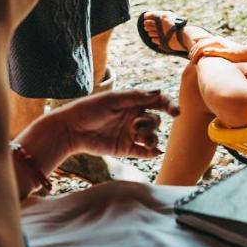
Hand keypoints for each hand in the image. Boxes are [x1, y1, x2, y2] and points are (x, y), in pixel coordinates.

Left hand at [50, 89, 178, 158]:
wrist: (71, 129)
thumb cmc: (89, 109)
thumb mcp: (112, 99)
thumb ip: (135, 97)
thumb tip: (159, 93)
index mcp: (133, 103)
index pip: (157, 102)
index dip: (169, 105)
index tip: (176, 112)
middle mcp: (135, 118)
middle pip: (156, 121)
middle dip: (150, 123)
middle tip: (134, 125)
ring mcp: (131, 134)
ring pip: (153, 137)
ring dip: (152, 138)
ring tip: (141, 139)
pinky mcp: (126, 149)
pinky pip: (144, 152)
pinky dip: (151, 152)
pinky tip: (152, 152)